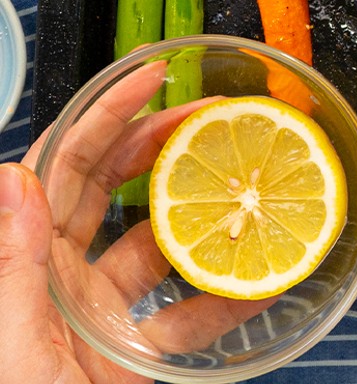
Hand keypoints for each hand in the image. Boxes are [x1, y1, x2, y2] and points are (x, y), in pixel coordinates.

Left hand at [2, 61, 273, 383]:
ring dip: (201, 219)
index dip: (105, 115)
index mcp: (23, 267)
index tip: (152, 75)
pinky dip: (221, 300)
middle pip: (110, 190)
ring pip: (155, 246)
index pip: (61, 168)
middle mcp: (57, 281)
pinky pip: (182, 316)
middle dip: (162, 144)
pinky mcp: (129, 356)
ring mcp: (95, 316)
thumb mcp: (13, 348)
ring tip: (244, 189)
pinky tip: (256, 287)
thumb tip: (10, 178)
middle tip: (214, 113)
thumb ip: (11, 267)